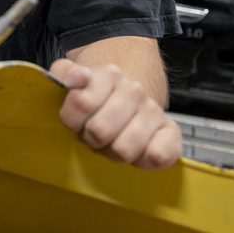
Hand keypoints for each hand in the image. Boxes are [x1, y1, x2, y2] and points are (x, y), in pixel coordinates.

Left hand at [49, 58, 182, 169]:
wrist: (126, 99)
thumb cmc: (96, 99)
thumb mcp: (72, 81)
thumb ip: (63, 73)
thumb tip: (77, 75)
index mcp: (109, 75)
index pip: (82, 102)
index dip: (72, 120)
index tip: (75, 120)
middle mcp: (134, 90)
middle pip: (100, 131)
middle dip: (91, 138)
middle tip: (94, 133)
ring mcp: (153, 110)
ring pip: (124, 148)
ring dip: (112, 152)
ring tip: (112, 142)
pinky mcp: (170, 132)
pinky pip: (159, 154)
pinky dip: (144, 160)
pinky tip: (137, 152)